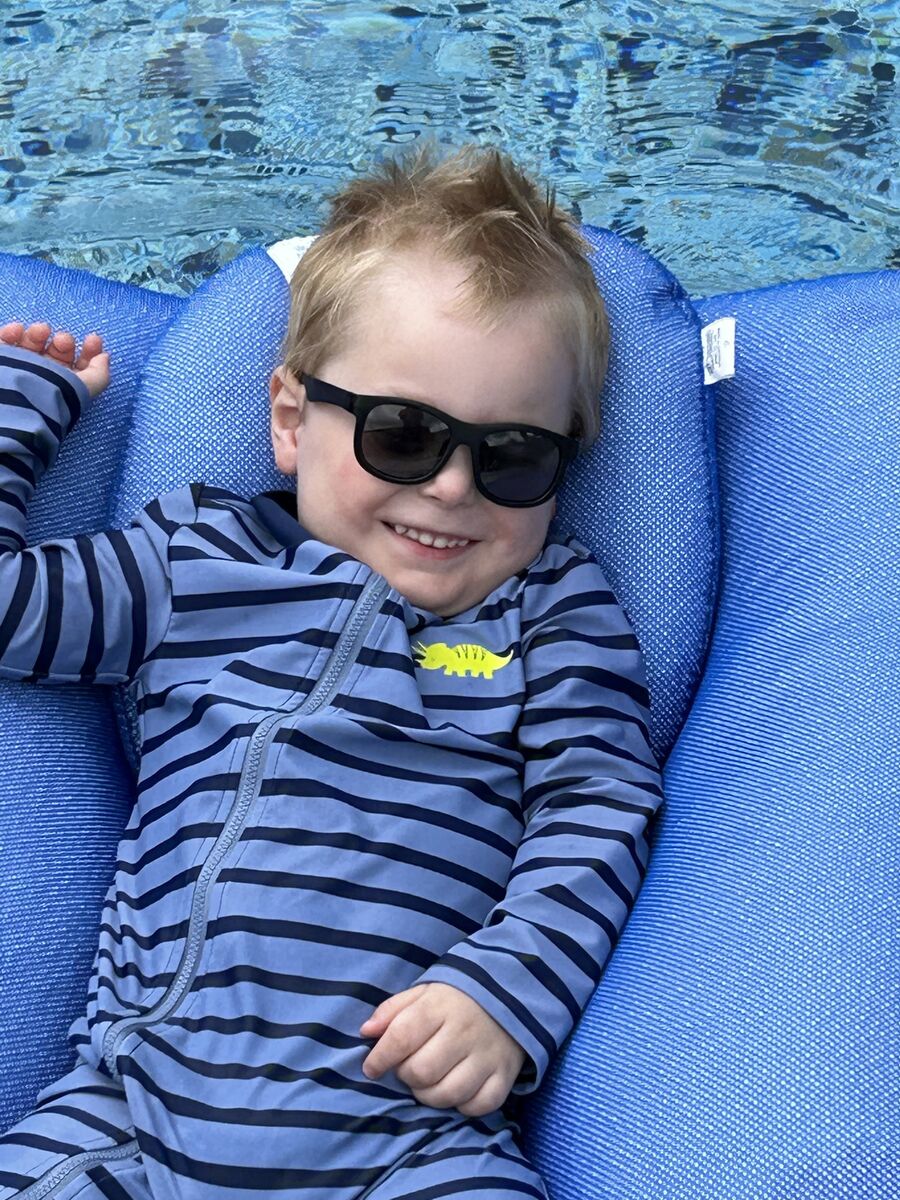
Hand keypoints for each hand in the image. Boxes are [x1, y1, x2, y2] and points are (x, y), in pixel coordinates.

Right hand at [0, 321, 109, 397]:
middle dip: (64, 342)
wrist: (15, 406)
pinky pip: (6, 342)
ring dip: (38, 333)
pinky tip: (17, 331)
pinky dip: (12, 333)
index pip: (79, 366)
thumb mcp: (84, 390)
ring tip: (40, 331)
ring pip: (31, 343)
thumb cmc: (53, 399)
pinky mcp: (2, 362)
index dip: (89, 352)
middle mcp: (43, 378)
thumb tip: (105, 357)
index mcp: (65, 386)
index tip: (93, 340)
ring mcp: (21, 369)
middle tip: (63, 341)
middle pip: (56, 353)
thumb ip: (99, 374)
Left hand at [359, 982, 526, 1116]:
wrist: (510, 994)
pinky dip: (462, 1106)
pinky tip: (456, 1091)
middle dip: (406, 1077)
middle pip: (422, 1071)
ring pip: (448, 1094)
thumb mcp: (423, 993)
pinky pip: (478, 1106)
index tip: (371, 1068)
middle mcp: (465, 1031)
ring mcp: (488, 1055)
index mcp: (440, 1006)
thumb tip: (366, 1032)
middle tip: (407, 1070)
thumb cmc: (456, 998)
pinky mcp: (505, 1075)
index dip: (380, 1058)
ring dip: (429, 1096)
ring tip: (428, 1083)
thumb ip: (392, 1010)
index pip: (402, 1036)